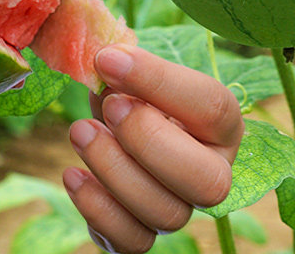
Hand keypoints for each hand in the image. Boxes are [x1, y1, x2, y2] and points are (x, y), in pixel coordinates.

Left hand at [63, 45, 242, 253]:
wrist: (117, 124)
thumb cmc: (132, 92)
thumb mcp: (131, 71)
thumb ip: (123, 67)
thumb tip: (104, 62)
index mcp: (221, 123)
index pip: (211, 107)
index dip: (158, 81)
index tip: (108, 60)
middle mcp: (212, 171)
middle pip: (206, 181)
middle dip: (148, 140)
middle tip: (110, 105)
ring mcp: (180, 207)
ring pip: (166, 213)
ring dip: (114, 170)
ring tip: (80, 130)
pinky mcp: (144, 233)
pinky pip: (133, 243)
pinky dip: (98, 211)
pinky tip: (74, 174)